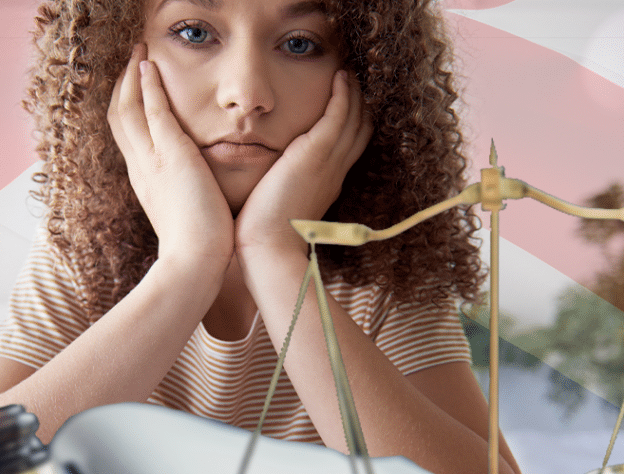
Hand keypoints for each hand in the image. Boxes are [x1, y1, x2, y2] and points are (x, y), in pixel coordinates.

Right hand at [108, 45, 234, 264]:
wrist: (194, 263)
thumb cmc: (198, 249)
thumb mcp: (186, 217)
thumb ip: (186, 197)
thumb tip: (197, 193)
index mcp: (145, 182)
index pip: (129, 137)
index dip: (128, 109)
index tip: (133, 88)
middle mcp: (140, 168)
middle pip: (119, 117)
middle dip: (122, 85)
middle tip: (129, 61)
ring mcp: (151, 160)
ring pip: (128, 108)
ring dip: (132, 76)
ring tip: (137, 52)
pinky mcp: (170, 155)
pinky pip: (152, 110)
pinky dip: (149, 85)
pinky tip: (150, 65)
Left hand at [234, 71, 371, 255]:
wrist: (266, 249)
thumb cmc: (262, 235)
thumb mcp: (277, 206)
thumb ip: (279, 189)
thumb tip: (267, 183)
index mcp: (327, 185)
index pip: (349, 147)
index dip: (353, 124)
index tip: (347, 104)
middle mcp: (334, 172)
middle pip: (360, 130)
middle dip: (360, 104)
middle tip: (354, 81)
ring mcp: (329, 163)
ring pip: (355, 119)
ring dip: (354, 94)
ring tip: (348, 72)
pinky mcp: (316, 154)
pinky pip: (339, 115)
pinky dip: (343, 95)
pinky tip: (340, 77)